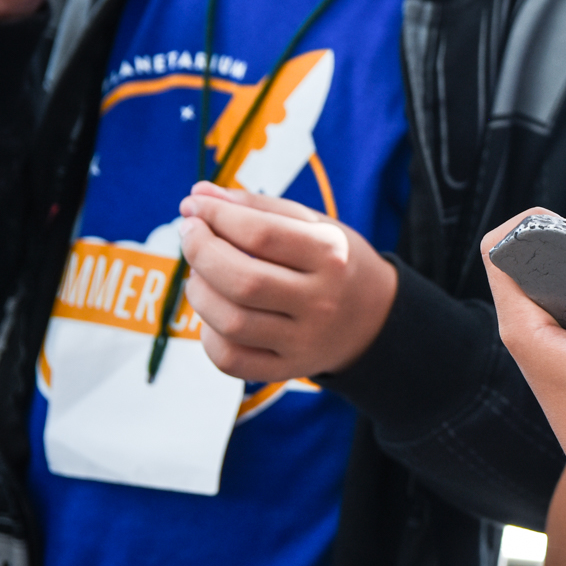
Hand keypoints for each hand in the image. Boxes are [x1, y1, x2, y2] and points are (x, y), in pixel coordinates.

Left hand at [176, 182, 397, 381]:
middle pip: (243, 281)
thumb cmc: (333, 262)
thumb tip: (196, 196)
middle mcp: (321, 301)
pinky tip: (214, 315)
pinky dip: (207, 336)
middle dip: (201, 252)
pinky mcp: (288, 369)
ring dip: (200, 292)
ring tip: (202, 275)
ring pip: (231, 323)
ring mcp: (305, 341)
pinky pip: (231, 361)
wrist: (374, 319)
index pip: (261, 234)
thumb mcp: (313, 225)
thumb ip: (257, 207)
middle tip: (191, 235)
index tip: (194, 206)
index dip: (216, 216)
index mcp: (331, 255)